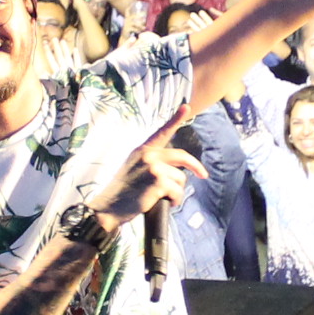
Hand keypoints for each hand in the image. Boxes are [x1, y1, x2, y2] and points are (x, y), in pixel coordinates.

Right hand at [84, 115, 208, 226]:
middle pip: (182, 157)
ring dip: (176, 191)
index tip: (186, 107)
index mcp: (142, 149)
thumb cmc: (123, 192)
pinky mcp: (159, 181)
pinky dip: (175, 200)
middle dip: (196, 166)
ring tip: (162, 197)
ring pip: (180, 178)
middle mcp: (148, 154)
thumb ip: (150, 161)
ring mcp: (154, 167)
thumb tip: (173, 167)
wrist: (110, 207)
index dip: (176, 119)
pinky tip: (164, 203)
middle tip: (204, 174)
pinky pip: (177, 192)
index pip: (162, 132)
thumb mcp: (133, 167)